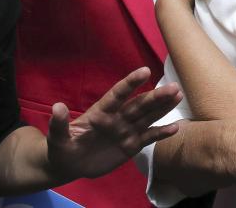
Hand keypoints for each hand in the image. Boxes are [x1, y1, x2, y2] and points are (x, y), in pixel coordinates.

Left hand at [46, 67, 181, 181]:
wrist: (70, 165)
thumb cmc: (62, 149)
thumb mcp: (57, 139)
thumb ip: (59, 124)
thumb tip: (57, 107)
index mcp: (101, 112)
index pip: (118, 95)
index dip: (131, 83)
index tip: (145, 71)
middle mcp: (118, 118)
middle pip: (139, 105)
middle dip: (156, 96)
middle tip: (174, 86)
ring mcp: (127, 131)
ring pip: (148, 116)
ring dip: (163, 107)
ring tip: (179, 95)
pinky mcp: (131, 145)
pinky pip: (149, 137)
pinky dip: (161, 133)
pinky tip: (175, 127)